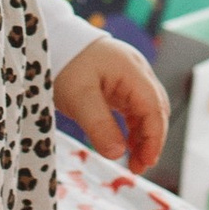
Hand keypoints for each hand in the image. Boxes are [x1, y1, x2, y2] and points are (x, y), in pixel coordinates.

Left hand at [57, 35, 167, 172]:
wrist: (53, 42)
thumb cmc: (66, 65)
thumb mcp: (79, 98)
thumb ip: (100, 126)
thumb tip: (118, 154)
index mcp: (132, 71)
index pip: (154, 108)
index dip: (154, 137)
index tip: (146, 162)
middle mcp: (137, 71)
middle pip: (155, 109)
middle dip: (151, 140)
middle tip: (138, 167)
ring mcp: (130, 76)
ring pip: (146, 110)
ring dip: (143, 136)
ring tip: (134, 162)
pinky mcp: (120, 82)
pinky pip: (134, 107)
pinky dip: (134, 128)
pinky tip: (127, 144)